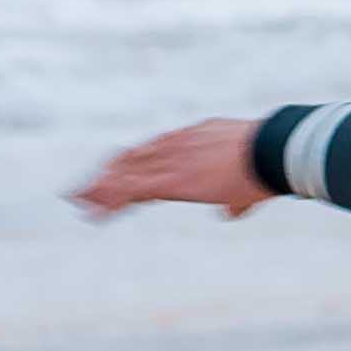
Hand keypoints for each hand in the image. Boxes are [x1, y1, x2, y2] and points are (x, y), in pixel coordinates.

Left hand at [75, 119, 277, 218]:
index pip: (151, 151)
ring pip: (123, 174)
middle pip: (130, 160)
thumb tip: (229, 212)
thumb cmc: (269, 164)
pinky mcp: (170, 181)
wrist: (273, 151)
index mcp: (191, 138)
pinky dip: (109, 201)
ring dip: (99, 189)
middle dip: (106, 175)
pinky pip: (129, 191)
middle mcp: (174, 145)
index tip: (114, 174)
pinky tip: (92, 210)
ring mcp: (169, 161)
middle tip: (83, 189)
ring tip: (77, 199)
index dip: (130, 164)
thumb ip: (234, 197)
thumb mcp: (247, 178)